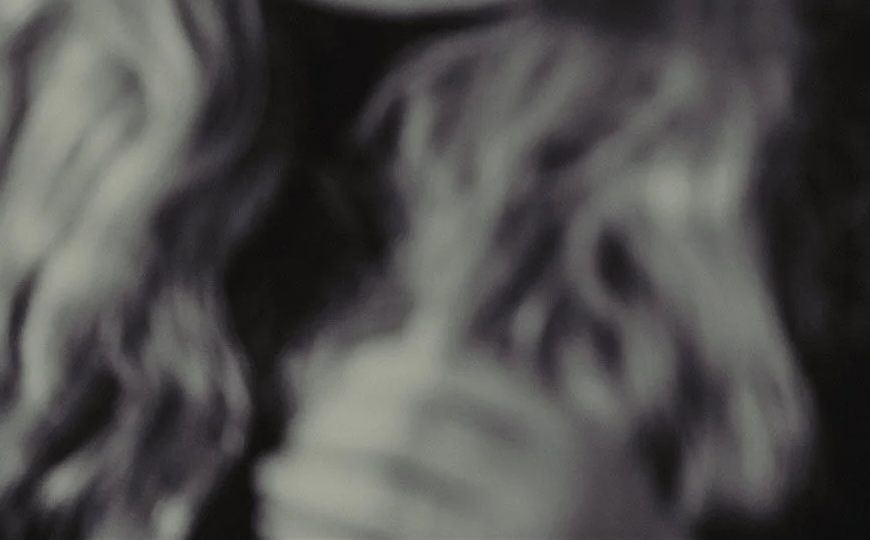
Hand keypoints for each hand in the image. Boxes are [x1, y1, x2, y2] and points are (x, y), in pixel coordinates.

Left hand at [257, 323, 677, 539]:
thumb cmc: (591, 506)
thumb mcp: (580, 441)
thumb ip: (509, 398)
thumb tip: (411, 347)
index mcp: (563, 437)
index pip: (452, 382)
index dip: (387, 372)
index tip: (348, 373)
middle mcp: (538, 492)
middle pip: (409, 439)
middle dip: (338, 428)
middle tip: (302, 428)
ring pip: (380, 505)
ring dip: (313, 487)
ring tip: (277, 477)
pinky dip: (321, 536)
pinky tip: (292, 526)